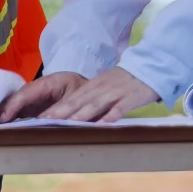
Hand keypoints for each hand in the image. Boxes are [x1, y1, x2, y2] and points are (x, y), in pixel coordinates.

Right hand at [0, 72, 81, 123]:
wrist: (92, 92)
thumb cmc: (86, 95)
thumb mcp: (77, 101)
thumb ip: (61, 110)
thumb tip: (42, 122)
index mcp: (51, 82)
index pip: (27, 93)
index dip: (14, 105)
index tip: (3, 118)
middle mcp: (38, 88)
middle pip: (15, 98)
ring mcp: (33, 96)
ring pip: (11, 104)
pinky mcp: (31, 106)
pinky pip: (14, 110)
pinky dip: (2, 118)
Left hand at [46, 67, 160, 122]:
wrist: (152, 65)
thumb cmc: (127, 80)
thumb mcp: (106, 84)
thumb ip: (92, 97)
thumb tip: (75, 114)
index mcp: (94, 85)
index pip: (71, 98)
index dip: (56, 108)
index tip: (40, 118)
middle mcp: (102, 88)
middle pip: (78, 101)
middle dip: (60, 112)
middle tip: (44, 122)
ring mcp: (116, 92)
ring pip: (95, 104)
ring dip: (79, 115)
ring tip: (65, 125)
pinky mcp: (131, 97)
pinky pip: (119, 108)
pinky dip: (109, 117)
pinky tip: (100, 126)